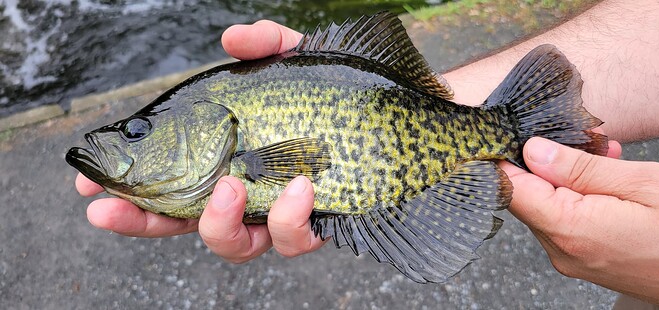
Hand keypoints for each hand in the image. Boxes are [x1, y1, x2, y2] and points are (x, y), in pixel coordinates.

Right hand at [76, 20, 325, 261]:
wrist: (404, 115)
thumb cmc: (342, 95)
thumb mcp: (300, 61)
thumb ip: (265, 46)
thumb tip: (231, 39)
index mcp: (231, 160)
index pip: (172, 185)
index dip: (131, 192)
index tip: (88, 186)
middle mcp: (249, 193)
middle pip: (185, 223)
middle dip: (144, 221)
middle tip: (110, 209)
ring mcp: (281, 214)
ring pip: (236, 245)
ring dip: (220, 222)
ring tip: (232, 186)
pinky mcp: (321, 226)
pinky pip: (295, 241)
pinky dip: (290, 218)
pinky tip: (300, 186)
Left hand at [502, 137, 658, 308]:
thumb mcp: (642, 183)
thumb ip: (580, 168)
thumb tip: (532, 151)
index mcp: (571, 231)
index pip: (511, 189)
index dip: (507, 157)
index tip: (515, 130)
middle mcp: (564, 251)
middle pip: (527, 198)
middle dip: (545, 163)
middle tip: (580, 138)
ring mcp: (574, 261)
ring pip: (547, 208)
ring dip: (566, 178)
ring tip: (606, 157)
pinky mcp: (587, 262)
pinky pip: (567, 223)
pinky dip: (578, 197)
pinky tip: (608, 180)